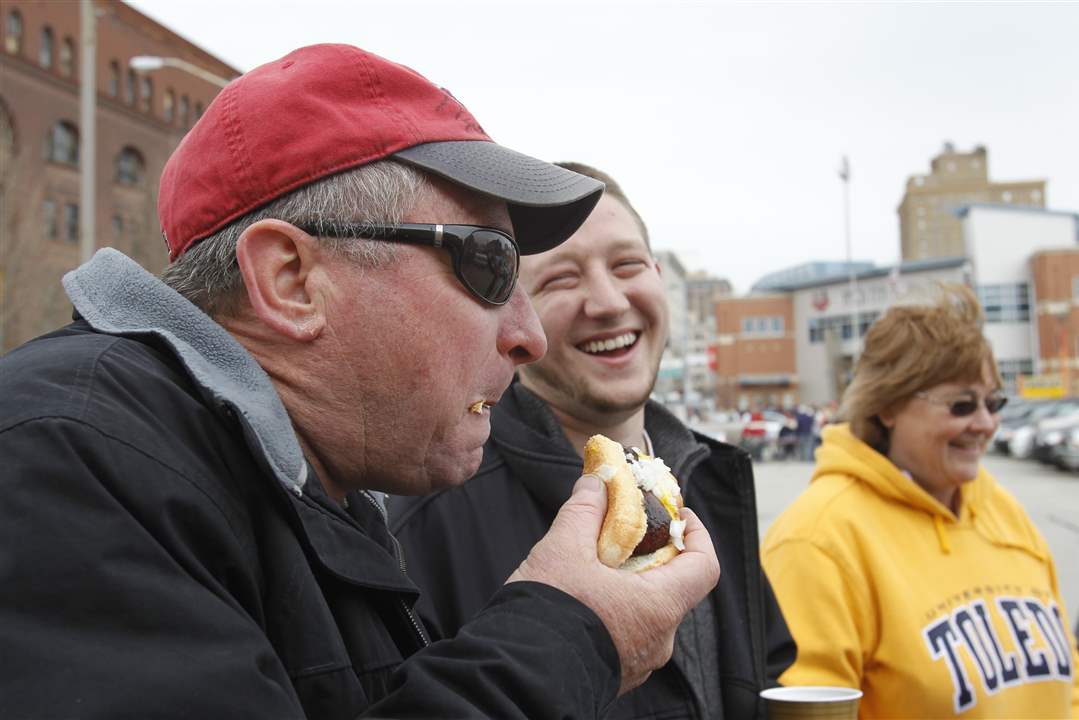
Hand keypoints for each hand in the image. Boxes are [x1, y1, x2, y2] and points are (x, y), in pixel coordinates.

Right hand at [506, 473, 720, 694]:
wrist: (518, 677)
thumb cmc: (548, 614)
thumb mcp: (563, 549)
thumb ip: (584, 511)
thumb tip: (595, 483)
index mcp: (659, 606)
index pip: (704, 566)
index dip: (697, 535)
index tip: (679, 516)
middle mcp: (658, 639)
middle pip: (673, 586)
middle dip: (652, 554)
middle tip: (626, 533)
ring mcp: (637, 662)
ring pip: (647, 612)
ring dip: (630, 583)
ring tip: (596, 563)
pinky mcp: (613, 673)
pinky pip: (626, 634)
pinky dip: (615, 609)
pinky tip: (583, 596)